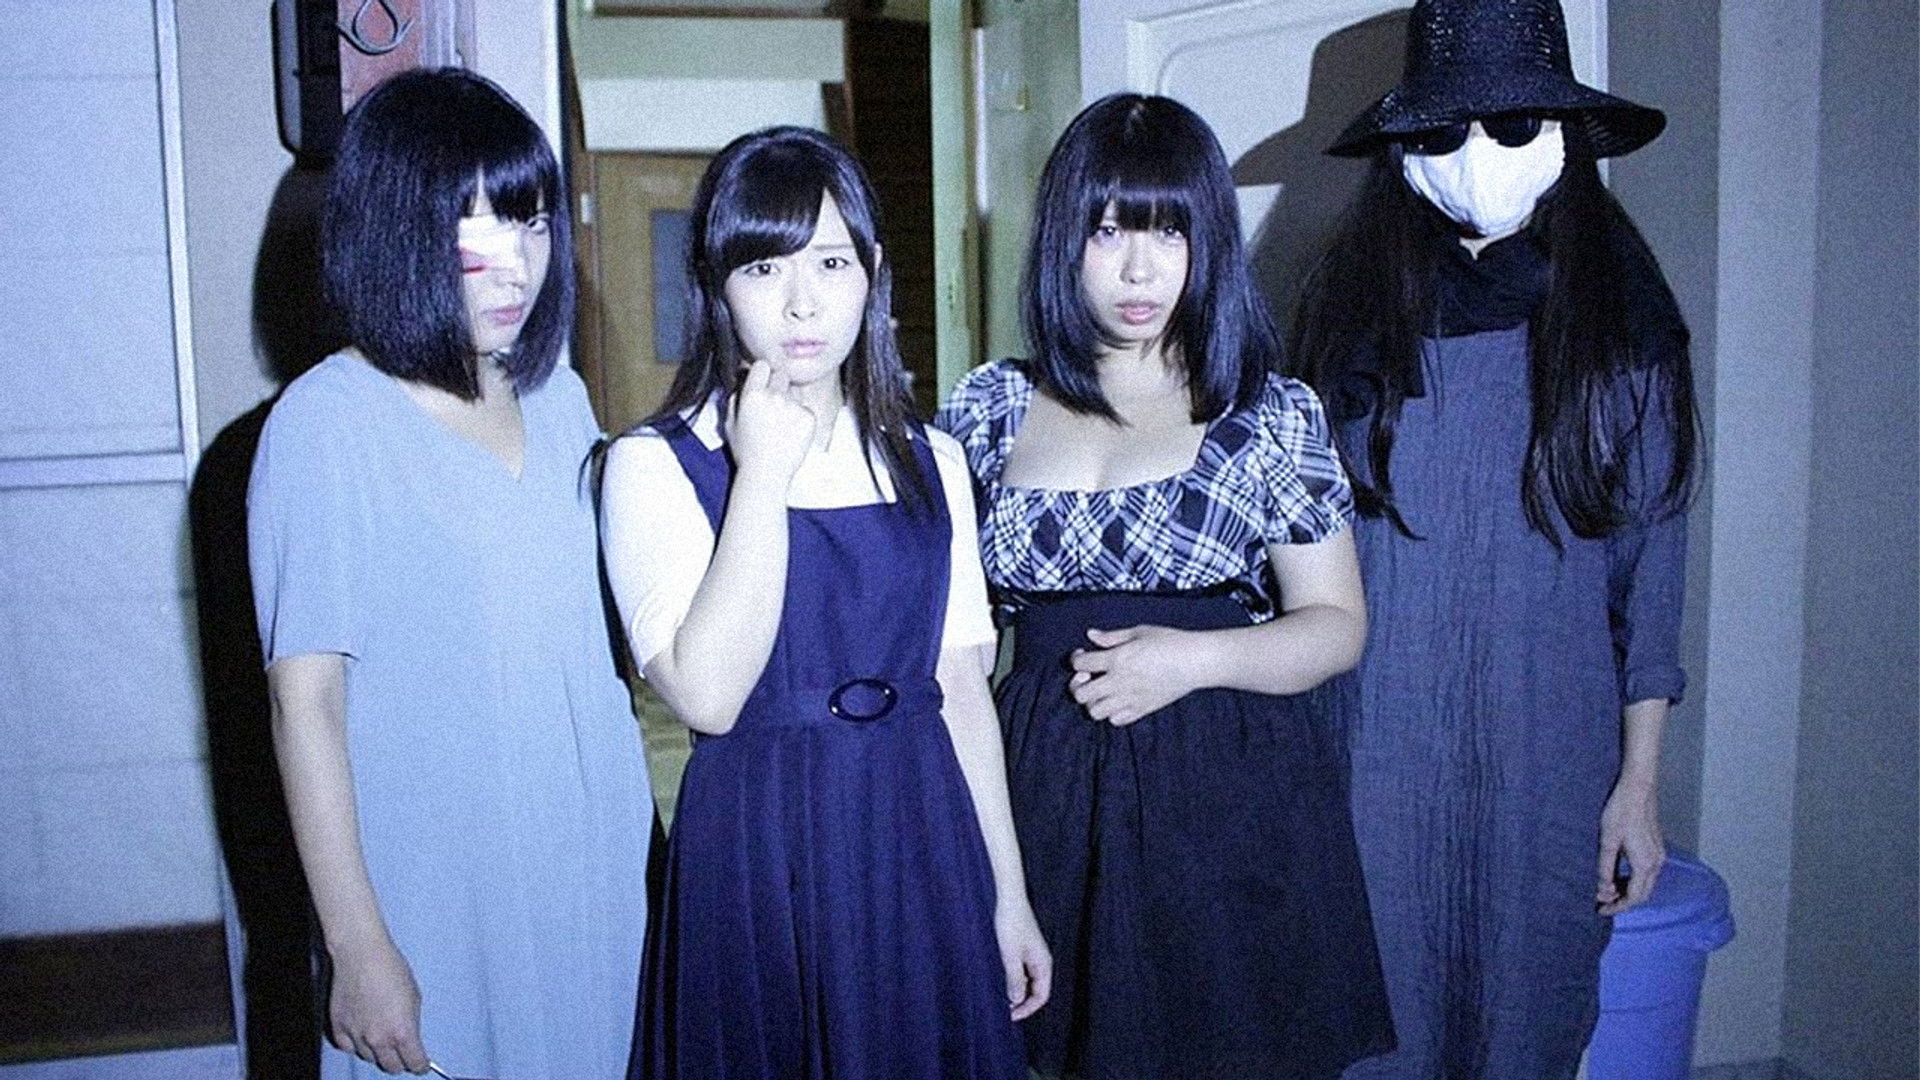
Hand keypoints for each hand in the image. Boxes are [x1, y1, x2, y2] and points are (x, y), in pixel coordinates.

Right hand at [327, 937, 428, 1073]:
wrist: (361, 954)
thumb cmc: (392, 969)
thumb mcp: (414, 997)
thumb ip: (411, 1023)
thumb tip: (410, 1037)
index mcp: (402, 1031)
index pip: (414, 1063)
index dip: (420, 1065)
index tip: (421, 1064)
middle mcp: (379, 1038)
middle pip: (391, 1066)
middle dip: (400, 1062)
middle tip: (403, 1055)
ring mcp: (356, 1035)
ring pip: (369, 1058)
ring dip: (377, 1052)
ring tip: (382, 1039)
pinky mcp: (339, 1028)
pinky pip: (348, 1047)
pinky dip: (355, 1044)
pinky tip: (361, 1035)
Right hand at [726, 361, 817, 487]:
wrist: (766, 474)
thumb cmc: (746, 451)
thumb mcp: (730, 422)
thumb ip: (736, 398)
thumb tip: (744, 380)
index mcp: (752, 395)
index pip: (763, 366)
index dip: (763, 373)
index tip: (764, 381)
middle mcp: (774, 396)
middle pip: (781, 375)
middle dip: (778, 385)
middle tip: (774, 406)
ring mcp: (794, 406)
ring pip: (795, 392)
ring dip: (790, 402)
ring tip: (781, 425)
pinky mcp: (809, 417)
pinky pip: (805, 408)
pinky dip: (801, 418)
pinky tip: (791, 434)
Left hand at [994, 898, 1051, 1020]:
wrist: (1010, 900)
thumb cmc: (1011, 924)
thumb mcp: (1010, 955)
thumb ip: (1015, 979)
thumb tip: (1017, 1000)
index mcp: (1043, 964)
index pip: (1042, 996)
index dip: (1027, 1009)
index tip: (1011, 1016)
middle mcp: (1041, 962)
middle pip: (1036, 991)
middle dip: (1022, 1003)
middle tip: (1004, 1011)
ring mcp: (1033, 956)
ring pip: (1029, 983)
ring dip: (1017, 992)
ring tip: (1001, 998)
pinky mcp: (1025, 950)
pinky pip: (1023, 972)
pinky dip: (1014, 981)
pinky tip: (1001, 982)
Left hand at [1067, 625, 1200, 725]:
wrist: (1195, 662)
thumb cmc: (1170, 642)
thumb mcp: (1139, 632)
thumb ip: (1112, 637)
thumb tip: (1091, 636)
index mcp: (1117, 659)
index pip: (1080, 664)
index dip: (1076, 659)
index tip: (1084, 655)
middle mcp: (1119, 682)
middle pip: (1080, 694)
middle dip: (1078, 685)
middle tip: (1089, 677)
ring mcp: (1130, 699)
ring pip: (1094, 712)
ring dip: (1093, 701)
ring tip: (1102, 691)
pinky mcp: (1142, 710)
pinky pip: (1115, 720)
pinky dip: (1112, 713)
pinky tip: (1118, 700)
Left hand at [1597, 777, 1664, 914]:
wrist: (1637, 787)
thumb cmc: (1621, 810)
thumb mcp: (1607, 841)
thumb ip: (1605, 868)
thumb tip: (1602, 889)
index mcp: (1645, 864)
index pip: (1634, 897)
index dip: (1617, 907)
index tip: (1601, 910)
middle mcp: (1657, 862)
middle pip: (1642, 894)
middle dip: (1623, 901)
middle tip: (1602, 903)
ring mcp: (1659, 854)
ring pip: (1646, 883)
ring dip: (1628, 890)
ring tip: (1606, 889)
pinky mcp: (1656, 846)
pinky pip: (1647, 872)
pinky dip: (1633, 879)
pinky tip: (1617, 874)